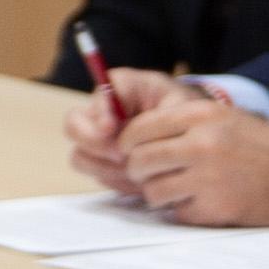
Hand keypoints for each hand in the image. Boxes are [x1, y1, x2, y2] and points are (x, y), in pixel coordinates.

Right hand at [64, 62, 181, 187]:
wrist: (195, 138)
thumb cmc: (188, 114)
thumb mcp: (181, 106)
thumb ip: (157, 113)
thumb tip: (126, 130)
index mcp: (121, 88)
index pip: (100, 94)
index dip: (100, 112)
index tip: (111, 128)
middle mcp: (102, 113)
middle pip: (73, 125)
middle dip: (93, 144)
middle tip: (121, 156)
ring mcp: (99, 140)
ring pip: (80, 156)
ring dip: (106, 167)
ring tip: (135, 172)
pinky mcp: (104, 163)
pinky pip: (97, 176)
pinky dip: (116, 181)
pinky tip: (138, 181)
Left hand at [113, 90, 268, 224]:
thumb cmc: (256, 144)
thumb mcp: (221, 116)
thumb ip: (179, 122)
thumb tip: (130, 138)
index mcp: (201, 115)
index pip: (140, 128)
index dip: (126, 143)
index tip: (128, 151)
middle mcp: (202, 144)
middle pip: (140, 160)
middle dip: (136, 170)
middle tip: (145, 174)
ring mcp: (208, 178)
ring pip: (152, 190)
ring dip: (157, 193)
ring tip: (172, 189)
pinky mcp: (215, 208)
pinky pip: (177, 213)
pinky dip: (182, 210)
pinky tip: (198, 201)